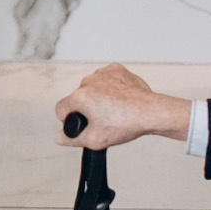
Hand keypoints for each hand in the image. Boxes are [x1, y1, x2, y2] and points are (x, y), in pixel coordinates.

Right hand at [56, 62, 191, 149]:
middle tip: (102, 119)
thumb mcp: (95, 140)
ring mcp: (103, 73)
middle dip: (86, 108)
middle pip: (78, 97)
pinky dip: (110, 87)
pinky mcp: (116, 69)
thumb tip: (60, 138)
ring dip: (97, 96)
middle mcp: (89, 81)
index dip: (67, 119)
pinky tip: (118, 98)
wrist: (150, 112)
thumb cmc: (126, 124)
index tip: (79, 123)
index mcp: (80, 97)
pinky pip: (106, 79)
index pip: (60, 108)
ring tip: (113, 109)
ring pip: (92, 87)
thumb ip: (72, 139)